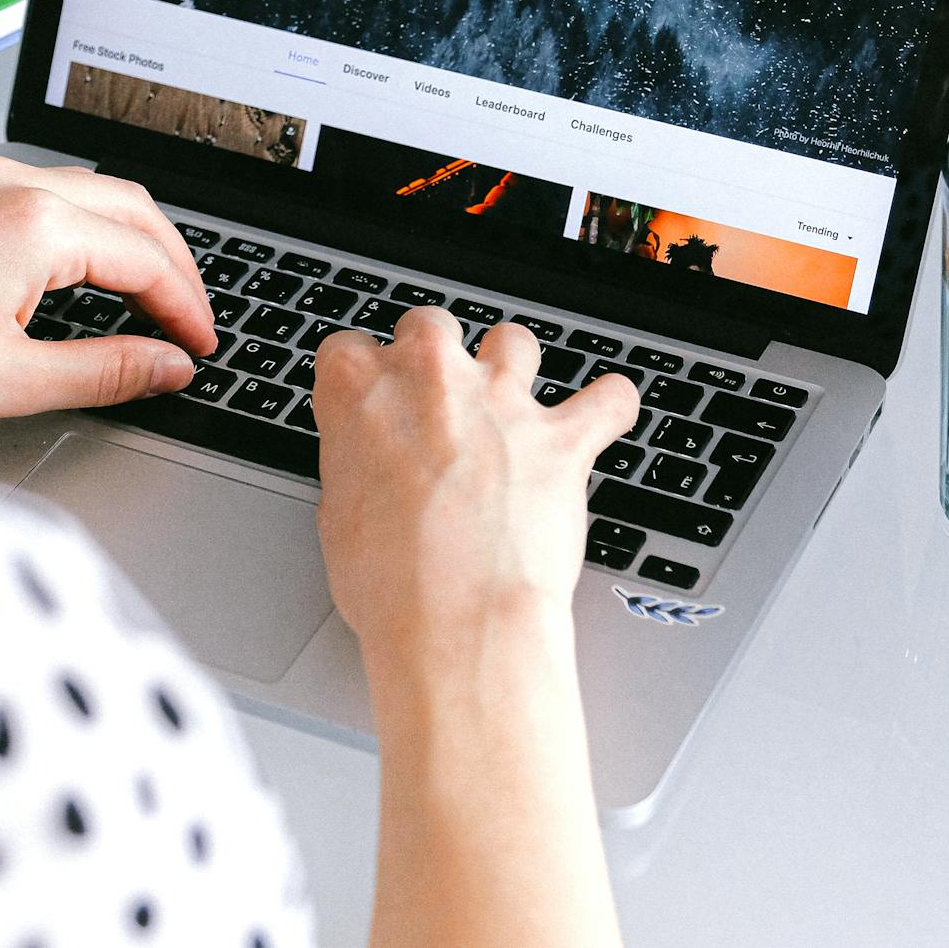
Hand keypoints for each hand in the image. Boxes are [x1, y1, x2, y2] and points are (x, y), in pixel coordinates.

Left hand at [0, 156, 216, 433]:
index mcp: (32, 224)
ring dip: (130, 242)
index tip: (200, 346)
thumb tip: (165, 366)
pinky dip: (85, 231)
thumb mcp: (10, 381)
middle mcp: (8, 185)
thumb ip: (105, 370)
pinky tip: (82, 274)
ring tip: (147, 300)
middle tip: (190, 323)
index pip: (146, 258)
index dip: (186, 308)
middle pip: (132, 210)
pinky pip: (45, 196)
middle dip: (173, 267)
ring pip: (89, 195)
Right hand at [312, 309, 639, 666]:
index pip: (348, 349)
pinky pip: (608, 399)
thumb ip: (355, 468)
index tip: (373, 401)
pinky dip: (611, 405)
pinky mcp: (562, 437)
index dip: (363, 378)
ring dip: (513, 367)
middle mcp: (432, 379)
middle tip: (436, 402)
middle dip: (435, 356)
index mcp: (360, 391)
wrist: (456, 621)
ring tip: (513, 404)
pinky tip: (607, 412)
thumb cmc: (391, 585)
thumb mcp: (337, 519)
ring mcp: (501, 401)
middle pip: (430, 326)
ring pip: (512, 341)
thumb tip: (369, 470)